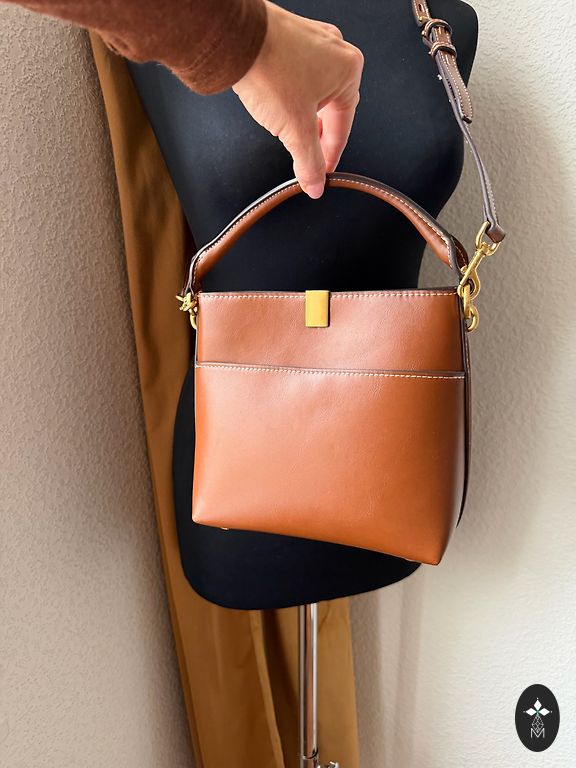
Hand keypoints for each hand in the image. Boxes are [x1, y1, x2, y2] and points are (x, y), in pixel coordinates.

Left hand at [232, 0, 363, 198]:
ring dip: (302, 116)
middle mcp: (335, 51)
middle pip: (330, 109)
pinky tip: (276, 105)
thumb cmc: (269, 70)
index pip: (343, 126)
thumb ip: (309, 162)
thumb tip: (315, 183)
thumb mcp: (295, 130)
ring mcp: (312, 40)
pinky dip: (290, 95)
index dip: (330, 156)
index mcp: (348, 70)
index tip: (322, 173)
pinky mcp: (289, 37)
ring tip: (287, 131)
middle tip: (305, 156)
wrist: (234, 38)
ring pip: (313, 91)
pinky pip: (296, 75)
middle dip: (316, 135)